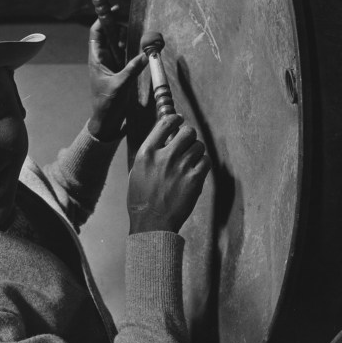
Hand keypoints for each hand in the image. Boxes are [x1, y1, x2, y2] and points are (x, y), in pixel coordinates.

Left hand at [88, 7, 147, 141]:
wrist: (106, 121)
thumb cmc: (107, 104)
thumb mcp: (120, 86)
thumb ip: (132, 69)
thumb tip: (147, 55)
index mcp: (96, 59)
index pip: (96, 32)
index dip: (104, 18)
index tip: (115, 9)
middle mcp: (102, 59)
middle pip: (110, 34)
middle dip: (120, 30)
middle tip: (131, 35)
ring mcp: (110, 64)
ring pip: (118, 44)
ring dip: (127, 41)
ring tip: (136, 46)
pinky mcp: (119, 71)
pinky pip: (125, 55)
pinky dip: (132, 51)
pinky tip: (141, 54)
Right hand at [127, 114, 210, 233]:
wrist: (152, 223)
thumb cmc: (141, 200)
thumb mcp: (136, 171)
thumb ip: (150, 154)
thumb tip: (162, 139)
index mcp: (147, 153)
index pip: (165, 123)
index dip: (175, 119)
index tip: (179, 121)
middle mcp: (165, 157)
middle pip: (187, 131)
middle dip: (189, 135)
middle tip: (187, 143)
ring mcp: (181, 167)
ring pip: (199, 146)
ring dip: (196, 151)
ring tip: (190, 160)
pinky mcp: (195, 179)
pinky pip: (206, 161)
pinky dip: (203, 163)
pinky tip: (196, 170)